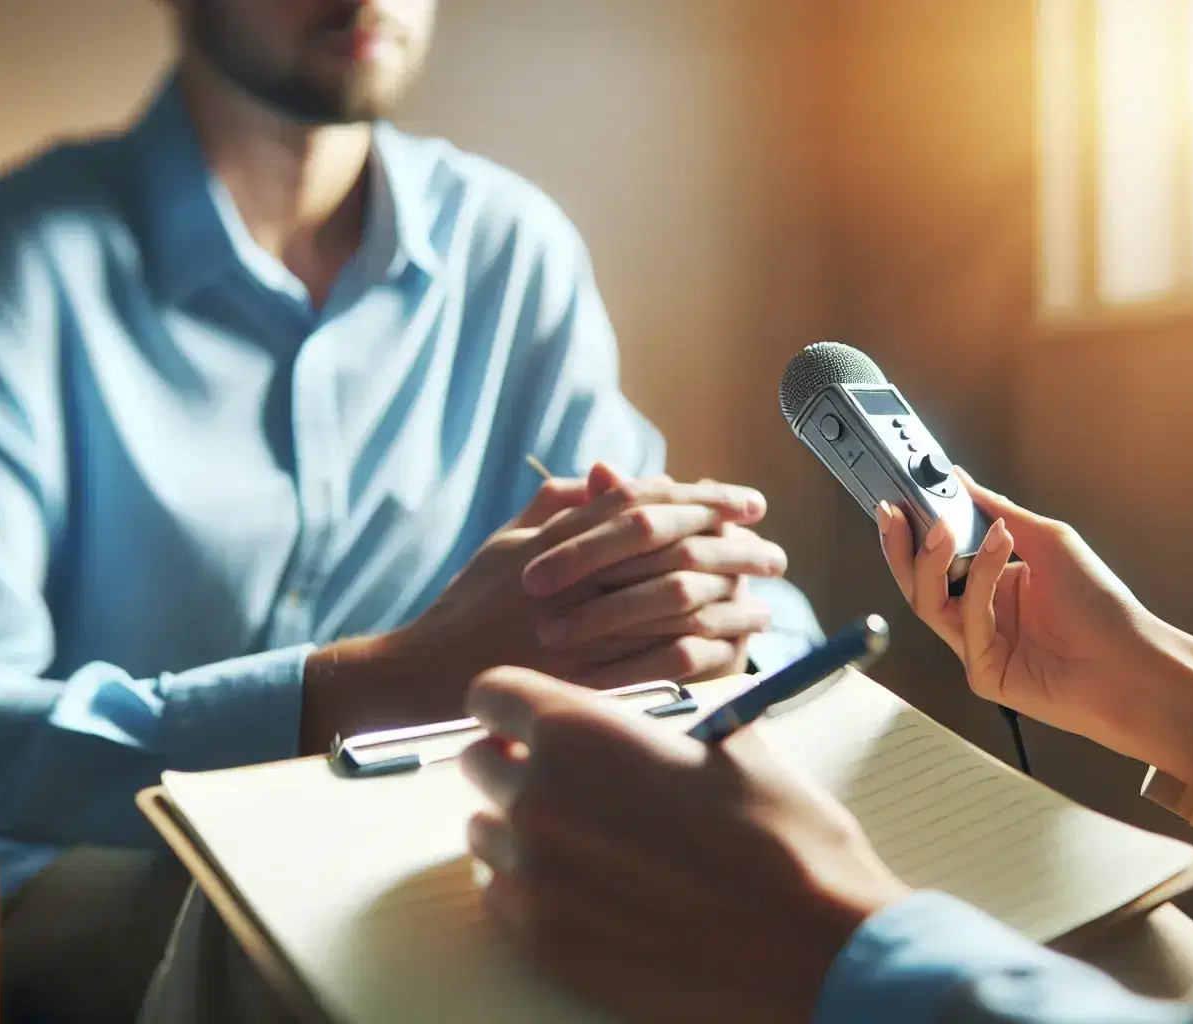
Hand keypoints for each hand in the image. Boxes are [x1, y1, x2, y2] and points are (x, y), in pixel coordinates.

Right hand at [298, 471, 767, 750]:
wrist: (419, 680)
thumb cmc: (467, 608)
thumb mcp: (506, 541)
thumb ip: (559, 504)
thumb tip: (613, 477)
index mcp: (556, 537)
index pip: (643, 503)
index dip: (702, 498)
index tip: (746, 502)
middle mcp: (570, 578)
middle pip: (670, 547)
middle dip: (731, 544)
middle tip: (773, 550)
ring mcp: (577, 632)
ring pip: (674, 603)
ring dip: (729, 597)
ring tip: (766, 599)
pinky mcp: (584, 684)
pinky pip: (661, 663)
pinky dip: (706, 651)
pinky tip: (736, 648)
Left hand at [458, 668, 908, 1023]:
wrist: (811, 945)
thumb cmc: (783, 837)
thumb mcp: (729, 743)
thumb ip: (654, 725)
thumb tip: (634, 723)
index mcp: (579, 732)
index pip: (491, 695)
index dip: (513, 705)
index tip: (528, 719)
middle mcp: (538, 796)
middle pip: (477, 763)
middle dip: (515, 764)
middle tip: (571, 782)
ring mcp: (534, 875)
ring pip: (485, 833)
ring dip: (521, 829)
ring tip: (589, 842)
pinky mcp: (542, 941)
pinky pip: (501, 897)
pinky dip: (532, 889)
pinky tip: (591, 890)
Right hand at [879, 468, 1192, 784]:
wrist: (1131, 661)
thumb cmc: (1101, 606)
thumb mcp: (1048, 539)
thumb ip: (998, 510)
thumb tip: (960, 480)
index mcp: (993, 583)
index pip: (939, 555)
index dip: (915, 527)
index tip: (900, 496)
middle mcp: (981, 614)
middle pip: (921, 581)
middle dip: (901, 546)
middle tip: (895, 512)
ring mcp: (979, 646)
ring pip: (929, 603)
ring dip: (933, 560)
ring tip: (945, 526)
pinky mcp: (984, 673)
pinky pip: (966, 625)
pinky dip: (982, 580)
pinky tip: (1002, 548)